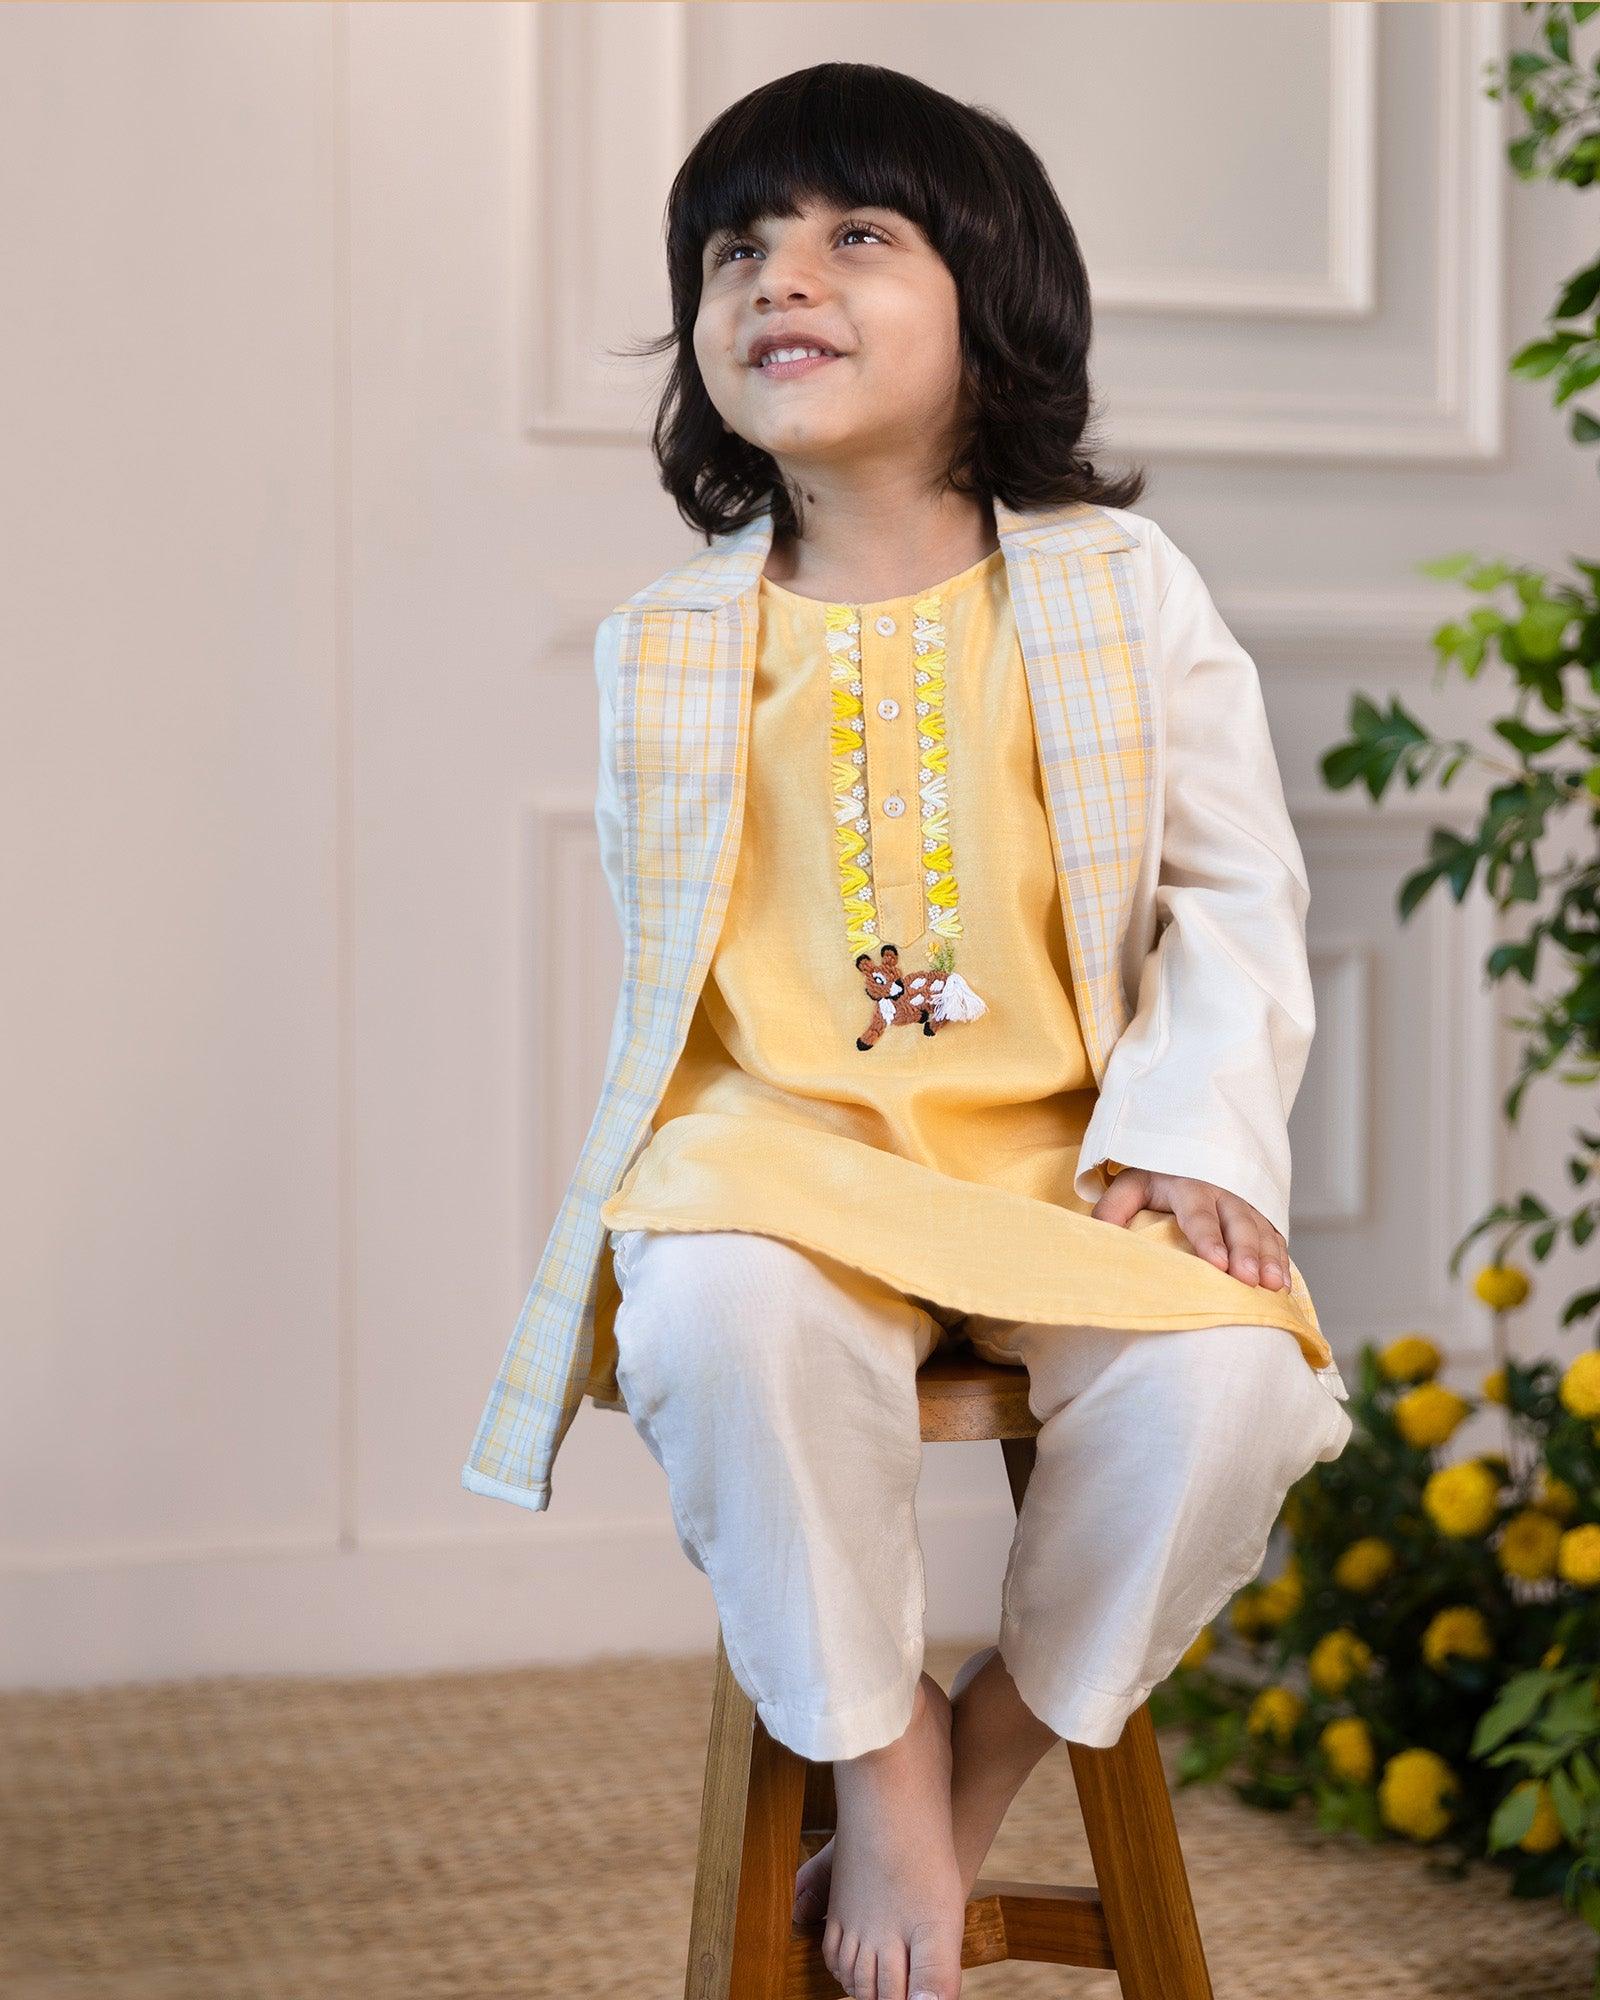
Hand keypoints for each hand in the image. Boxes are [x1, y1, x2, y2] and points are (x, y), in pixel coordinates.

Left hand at [1092, 1165, 1289, 1290]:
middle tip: (1248, 1279)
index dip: (1208, 1237)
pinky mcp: (1260, 1215)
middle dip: (1245, 1251)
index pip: (1198, 1213)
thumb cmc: (1156, 1178)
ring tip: (1272, 1286)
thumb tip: (1099, 1236)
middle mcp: (1223, 1192)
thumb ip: (1113, 1209)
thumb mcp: (1131, 1185)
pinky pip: (1275, 1236)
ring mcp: (1246, 1203)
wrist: (1188, 1153)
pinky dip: (1280, 1259)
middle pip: (1237, 1222)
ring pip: (1261, 1230)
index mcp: (1188, 1184)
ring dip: (1268, 1258)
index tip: (1216, 1263)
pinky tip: (1282, 1284)